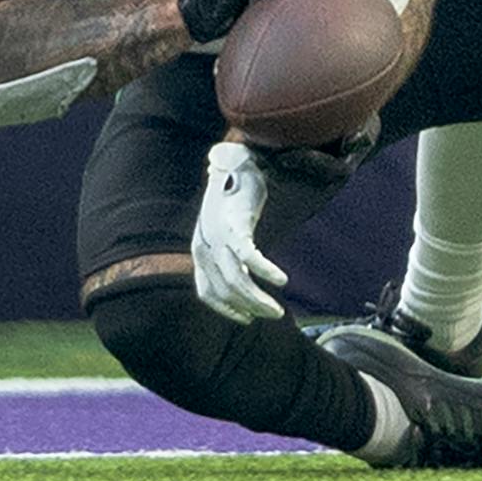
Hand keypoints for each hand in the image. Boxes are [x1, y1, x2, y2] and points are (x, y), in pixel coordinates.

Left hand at [191, 141, 288, 322]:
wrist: (236, 162)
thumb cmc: (233, 196)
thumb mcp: (224, 227)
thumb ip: (228, 249)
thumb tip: (243, 269)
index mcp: (200, 250)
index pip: (207, 292)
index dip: (226, 309)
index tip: (246, 318)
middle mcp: (205, 247)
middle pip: (225, 290)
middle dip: (249, 308)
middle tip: (274, 315)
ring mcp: (218, 237)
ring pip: (236, 280)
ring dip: (257, 299)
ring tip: (277, 310)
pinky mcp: (235, 225)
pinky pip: (249, 257)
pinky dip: (265, 271)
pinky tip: (281, 280)